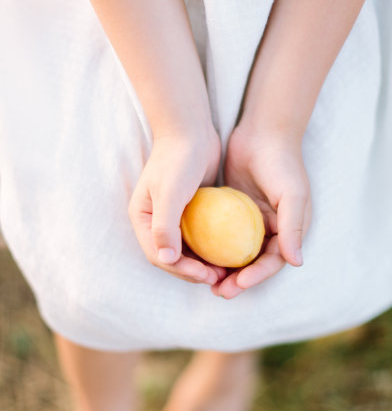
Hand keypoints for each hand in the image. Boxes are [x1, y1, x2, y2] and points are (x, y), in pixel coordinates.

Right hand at [128, 130, 226, 284]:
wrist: (191, 130)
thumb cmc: (177, 159)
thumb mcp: (170, 192)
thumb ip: (165, 226)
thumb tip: (166, 259)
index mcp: (142, 219)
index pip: (159, 256)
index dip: (181, 271)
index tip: (205, 276)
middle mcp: (155, 222)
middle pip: (172, 258)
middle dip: (193, 272)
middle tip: (220, 279)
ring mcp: (173, 217)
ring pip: (187, 250)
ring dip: (204, 264)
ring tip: (226, 272)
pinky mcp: (191, 212)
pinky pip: (201, 237)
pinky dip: (212, 248)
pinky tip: (230, 253)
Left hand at [212, 123, 311, 298]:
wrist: (262, 133)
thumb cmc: (282, 163)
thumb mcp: (293, 194)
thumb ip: (293, 227)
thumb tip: (295, 262)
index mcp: (290, 231)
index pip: (273, 262)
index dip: (256, 277)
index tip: (237, 285)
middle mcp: (272, 230)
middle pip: (253, 263)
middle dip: (238, 280)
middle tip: (219, 291)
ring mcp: (252, 222)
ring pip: (236, 253)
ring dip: (223, 269)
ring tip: (206, 281)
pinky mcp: (234, 213)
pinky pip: (222, 236)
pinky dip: (213, 248)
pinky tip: (197, 256)